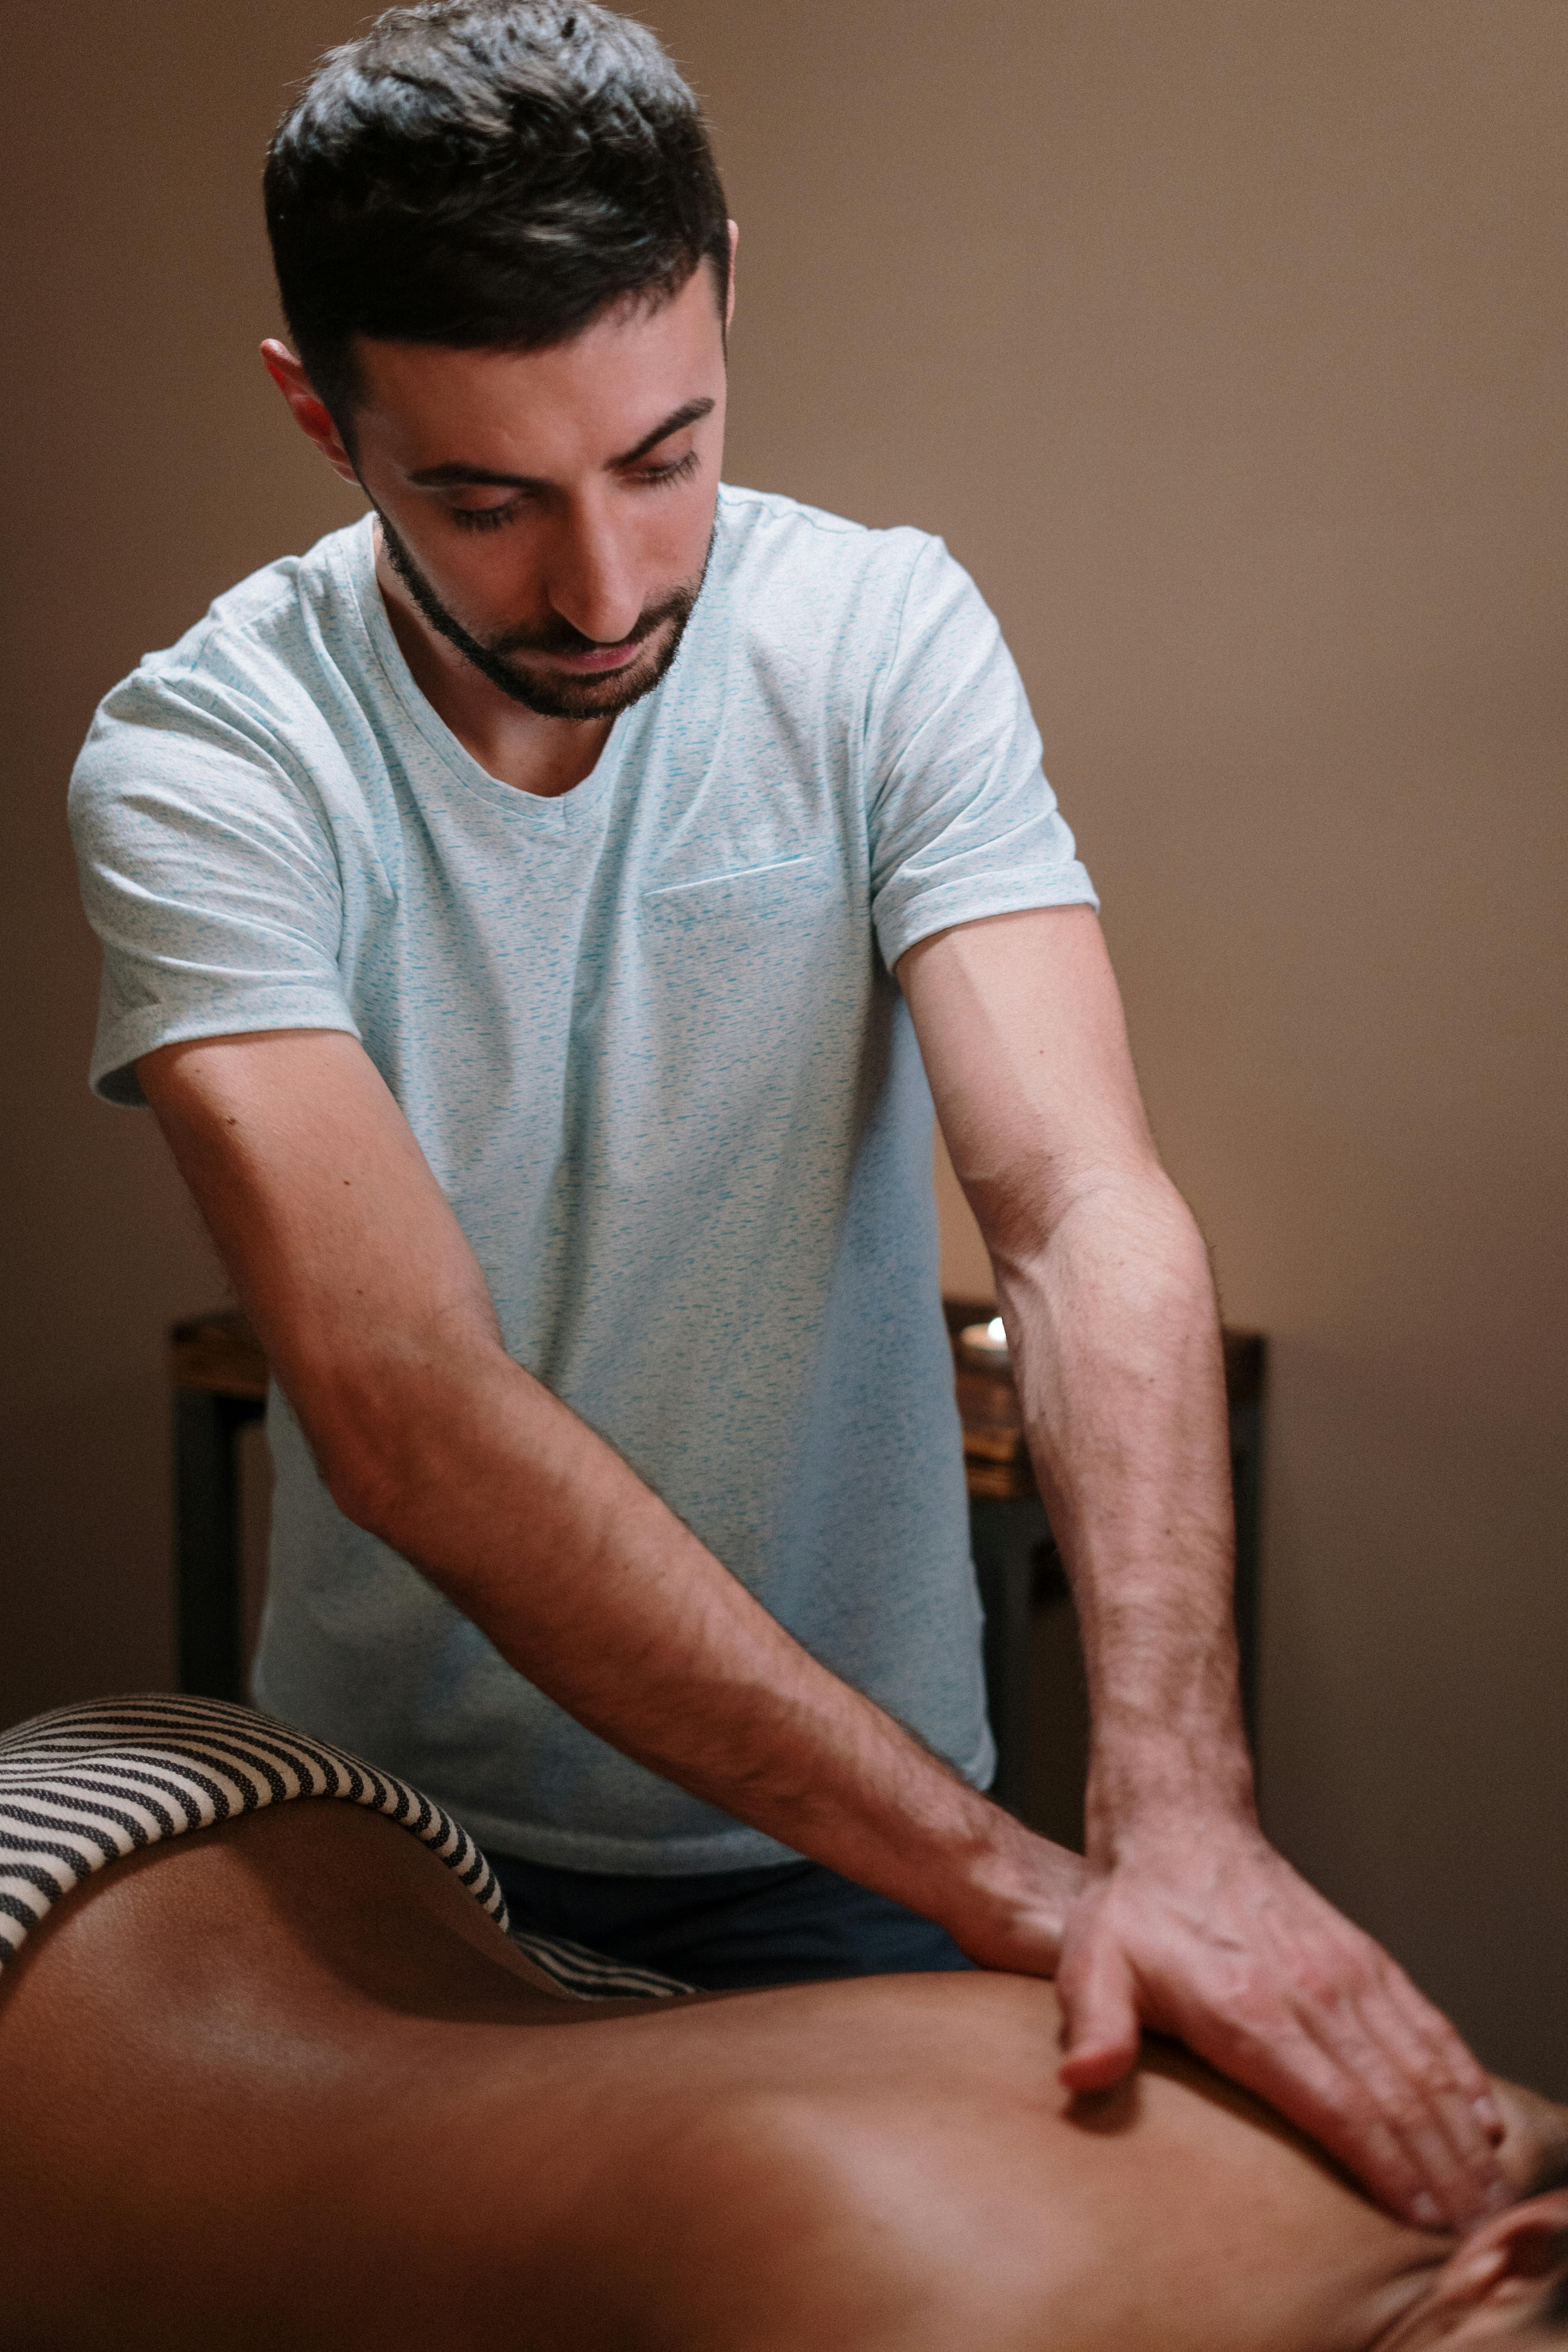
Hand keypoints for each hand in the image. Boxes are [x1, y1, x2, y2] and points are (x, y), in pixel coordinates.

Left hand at [1052, 1815, 1507, 2231]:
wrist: (1179, 1827)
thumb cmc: (1133, 1910)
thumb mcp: (1093, 1963)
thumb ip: (1095, 2024)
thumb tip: (1081, 2077)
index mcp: (1249, 2010)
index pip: (1335, 2105)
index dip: (1381, 2167)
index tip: (1414, 2221)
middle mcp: (1310, 1991)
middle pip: (1392, 2097)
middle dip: (1437, 2171)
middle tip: (1469, 2232)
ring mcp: (1344, 1971)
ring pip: (1419, 2065)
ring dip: (1457, 2133)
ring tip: (1484, 2195)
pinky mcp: (1361, 1956)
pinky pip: (1423, 2021)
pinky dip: (1458, 2072)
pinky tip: (1480, 2118)